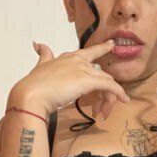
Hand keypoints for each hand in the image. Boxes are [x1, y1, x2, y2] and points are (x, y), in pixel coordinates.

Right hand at [7, 38, 129, 118]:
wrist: (32, 94)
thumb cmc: (34, 85)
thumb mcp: (40, 66)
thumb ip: (43, 55)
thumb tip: (37, 43)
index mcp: (68, 57)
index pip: (89, 53)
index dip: (102, 49)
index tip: (111, 45)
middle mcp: (78, 61)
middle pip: (101, 74)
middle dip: (104, 91)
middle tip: (101, 108)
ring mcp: (84, 69)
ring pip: (106, 82)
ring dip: (107, 99)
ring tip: (102, 113)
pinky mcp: (89, 80)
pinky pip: (110, 86)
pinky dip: (118, 93)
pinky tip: (124, 100)